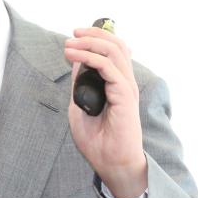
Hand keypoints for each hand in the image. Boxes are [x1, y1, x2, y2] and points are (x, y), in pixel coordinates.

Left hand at [64, 27, 147, 197]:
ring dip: (90, 42)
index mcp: (118, 85)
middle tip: (73, 33)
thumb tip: (77, 61)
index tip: (73, 38)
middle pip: (117, 45)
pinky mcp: (124, 95)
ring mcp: (126, 88)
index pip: (114, 52)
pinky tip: (75, 56)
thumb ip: (80, 84)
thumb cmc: (97, 141)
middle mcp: (125, 83)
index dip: (96, 39)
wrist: (110, 163)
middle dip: (94, 34)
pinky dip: (90, 57)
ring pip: (114, 51)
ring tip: (70, 43)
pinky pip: (108, 67)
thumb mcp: (80, 106)